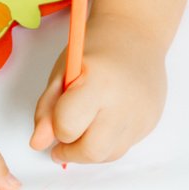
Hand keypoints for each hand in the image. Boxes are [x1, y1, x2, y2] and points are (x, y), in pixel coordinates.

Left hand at [30, 23, 166, 162]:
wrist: (136, 34)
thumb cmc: (96, 49)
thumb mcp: (63, 71)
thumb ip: (47, 108)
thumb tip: (38, 143)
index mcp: (98, 83)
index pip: (68, 126)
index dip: (56, 127)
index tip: (55, 120)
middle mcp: (124, 103)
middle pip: (92, 151)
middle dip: (71, 152)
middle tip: (64, 140)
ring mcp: (141, 115)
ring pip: (108, 156)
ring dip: (90, 150)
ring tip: (85, 126)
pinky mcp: (150, 122)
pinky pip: (123, 147)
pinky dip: (107, 142)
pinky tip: (105, 119)